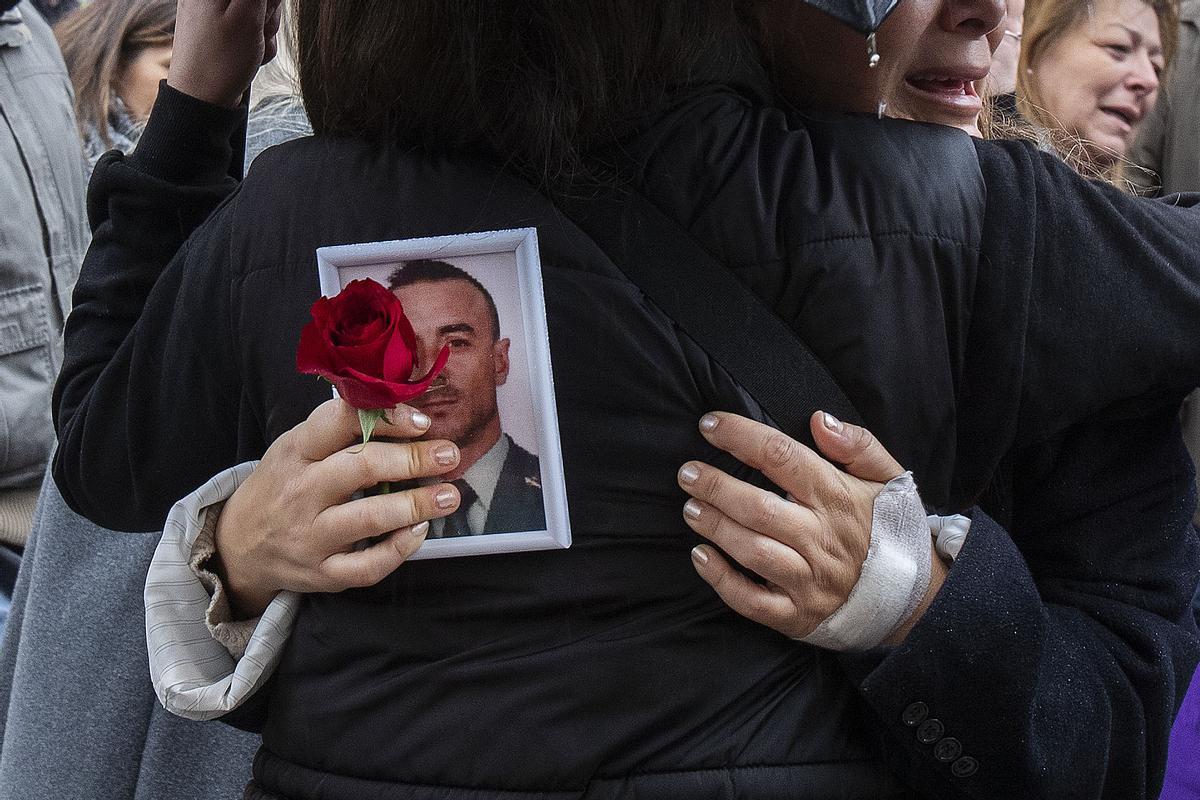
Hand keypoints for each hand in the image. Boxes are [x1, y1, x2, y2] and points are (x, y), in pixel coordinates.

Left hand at [167, 0, 283, 107]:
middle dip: (268, 12)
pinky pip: (252, 24)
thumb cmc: (220, 59)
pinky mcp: (221, 24)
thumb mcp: (247, 16)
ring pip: (262, 8)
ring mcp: (216, 8)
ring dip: (264, 29)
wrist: (201, 98)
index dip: (269, 2)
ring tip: (250, 46)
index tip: (263, 11)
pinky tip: (247, 53)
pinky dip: (257, 39)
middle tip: (256, 31)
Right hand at [214, 398, 462, 617]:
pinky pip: (367, 567)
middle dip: (413, 459)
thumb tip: (403, 411)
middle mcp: (301, 493)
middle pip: (362, 468)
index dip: (386, 418)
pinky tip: (420, 531)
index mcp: (295, 452)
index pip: (339, 423)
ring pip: (370, 518)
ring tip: (449, 495)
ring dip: (417, 504)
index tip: (422, 422)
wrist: (240, 545)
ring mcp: (310, 536)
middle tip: (449, 455)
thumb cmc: (283, 485)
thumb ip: (340, 430)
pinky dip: (399, 549)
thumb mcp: (297, 447)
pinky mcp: (322, 573)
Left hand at [678, 411, 946, 644]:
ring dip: (717, 528)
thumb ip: (858, 444)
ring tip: (690, 508)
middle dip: (717, 486)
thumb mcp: (890, 479)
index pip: (783, 457)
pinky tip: (700, 556)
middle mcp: (821, 538)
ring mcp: (808, 580)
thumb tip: (819, 419)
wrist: (916, 601)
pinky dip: (722, 580)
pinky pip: (752, 601)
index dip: (742, 437)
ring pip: (754, 551)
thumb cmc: (891, 530)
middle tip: (688, 472)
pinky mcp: (796, 615)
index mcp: (838, 498)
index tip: (709, 425)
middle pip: (760, 507)